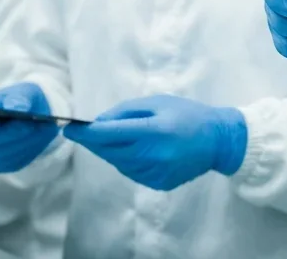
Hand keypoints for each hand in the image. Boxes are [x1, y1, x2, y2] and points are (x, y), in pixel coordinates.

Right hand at [0, 83, 58, 172]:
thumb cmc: (22, 99)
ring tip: (42, 128)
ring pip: (2, 152)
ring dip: (22, 140)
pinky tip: (39, 136)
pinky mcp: (1, 164)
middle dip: (9, 133)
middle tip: (29, 125)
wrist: (34, 115)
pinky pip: (13, 161)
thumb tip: (15, 108)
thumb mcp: (24, 91)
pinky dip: (28, 149)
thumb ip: (19, 97)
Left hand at [63, 95, 246, 191]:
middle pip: (109, 151)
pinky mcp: (158, 183)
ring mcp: (155, 173)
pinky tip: (141, 151)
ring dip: (113, 151)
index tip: (68, 129)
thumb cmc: (187, 114)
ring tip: (127, 138)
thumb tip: (99, 122)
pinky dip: (128, 161)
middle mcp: (152, 155)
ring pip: (118, 163)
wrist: (218, 141)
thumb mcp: (158, 102)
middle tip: (89, 132)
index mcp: (153, 130)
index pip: (109, 133)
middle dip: (96, 141)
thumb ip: (126, 111)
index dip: (85, 133)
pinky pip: (132, 172)